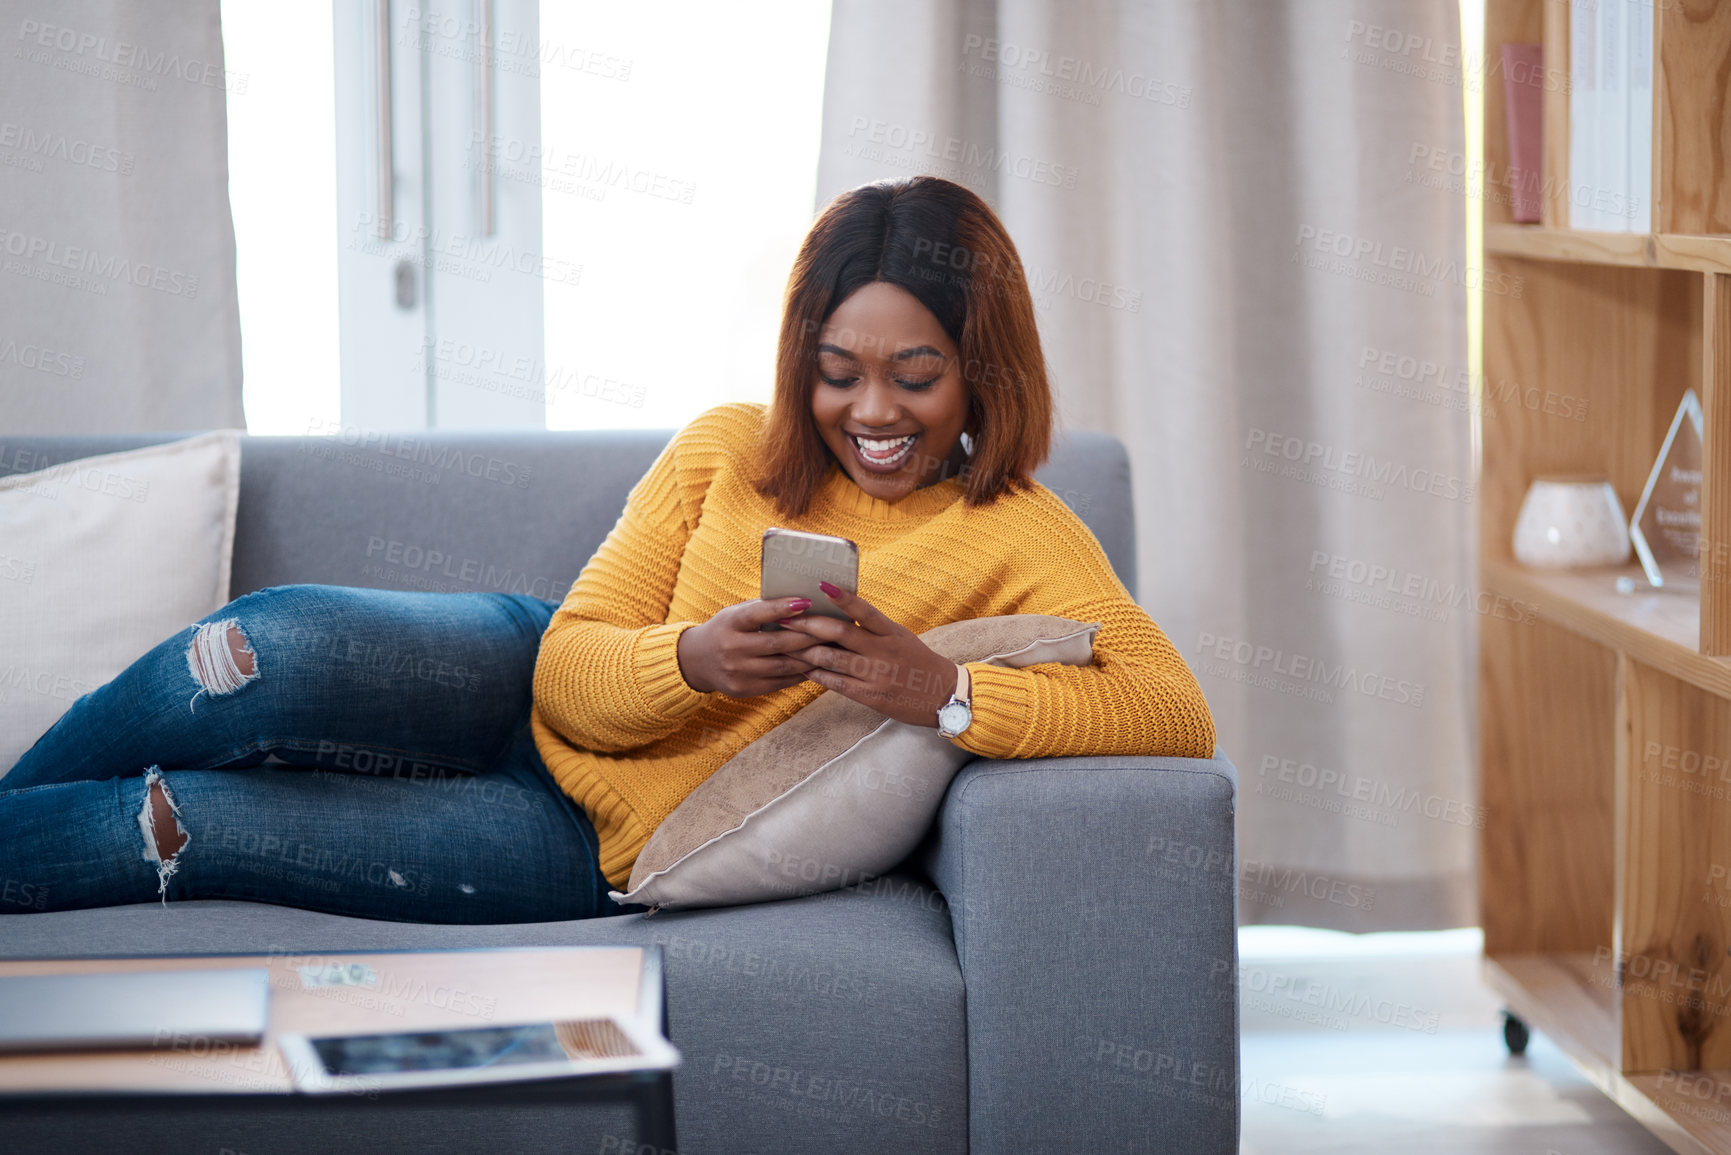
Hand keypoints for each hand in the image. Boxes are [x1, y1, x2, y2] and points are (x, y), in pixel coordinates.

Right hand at [676, 596, 820, 696]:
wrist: (696, 660)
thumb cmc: (726, 629)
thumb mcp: (736, 613)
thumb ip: (763, 608)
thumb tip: (803, 601)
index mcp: (730, 623)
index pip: (758, 613)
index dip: (782, 608)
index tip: (807, 601)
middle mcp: (731, 648)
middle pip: (777, 643)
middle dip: (807, 636)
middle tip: (833, 629)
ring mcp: (737, 672)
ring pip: (782, 666)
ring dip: (809, 658)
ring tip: (830, 649)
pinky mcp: (744, 689)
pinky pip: (779, 682)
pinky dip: (799, 674)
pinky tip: (815, 666)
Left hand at [775, 581, 959, 726]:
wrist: (943, 696)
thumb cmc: (919, 663)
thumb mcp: (901, 638)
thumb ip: (874, 628)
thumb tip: (840, 616)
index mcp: (892, 632)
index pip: (865, 610)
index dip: (842, 598)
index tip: (820, 585)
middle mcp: (883, 650)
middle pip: (840, 633)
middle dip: (809, 625)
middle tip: (786, 618)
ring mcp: (876, 674)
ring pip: (832, 659)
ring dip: (805, 651)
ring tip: (785, 644)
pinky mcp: (871, 696)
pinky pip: (837, 684)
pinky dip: (817, 675)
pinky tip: (803, 669)